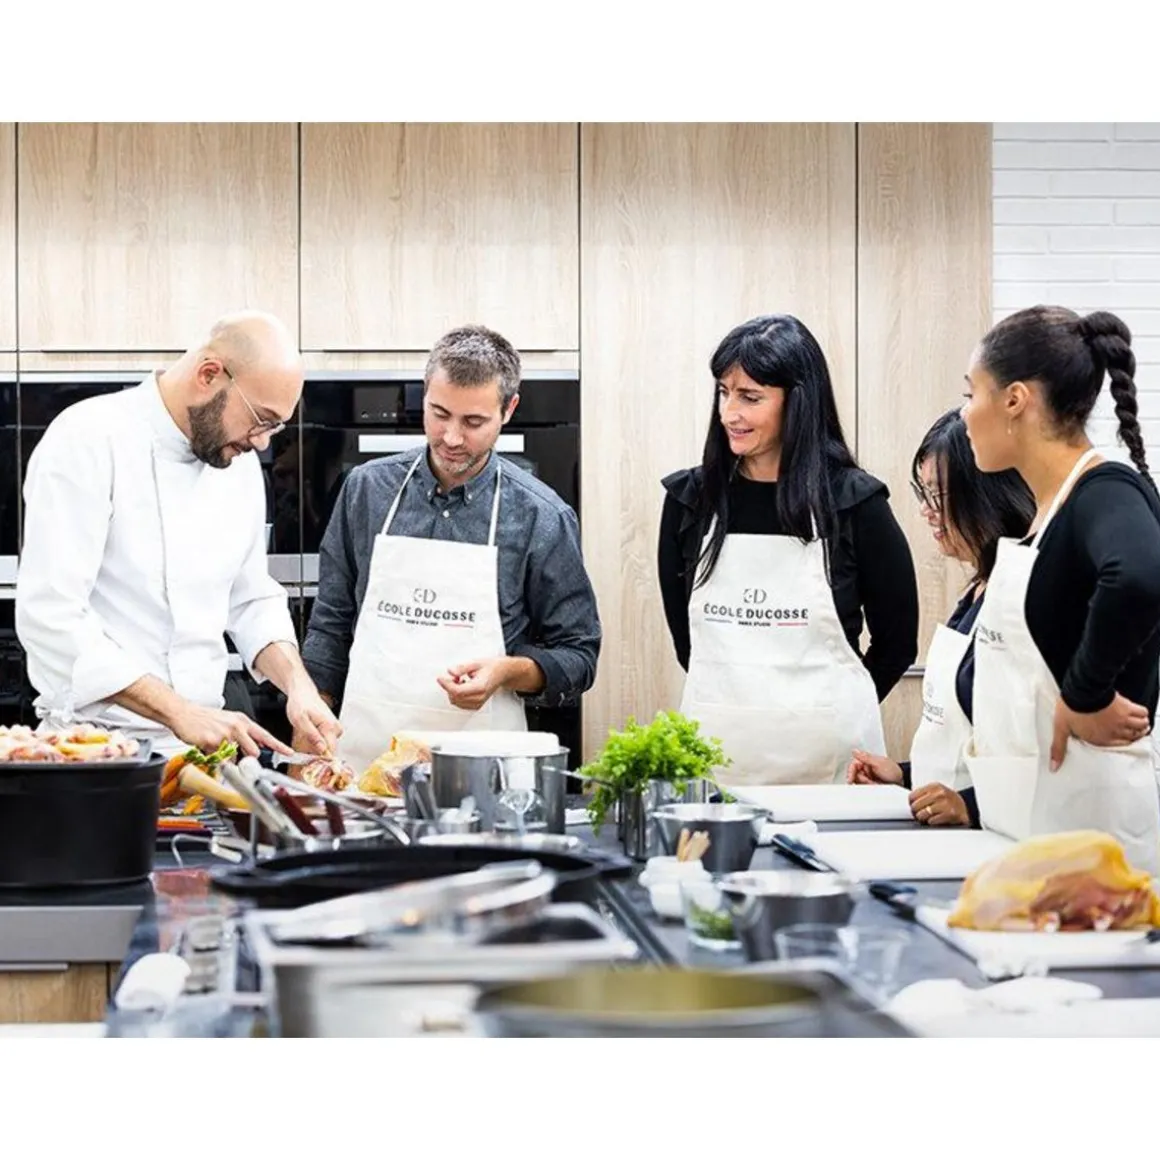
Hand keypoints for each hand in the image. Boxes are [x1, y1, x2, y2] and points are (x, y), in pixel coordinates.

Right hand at [170, 704, 291, 758]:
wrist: (184, 713)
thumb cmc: (205, 718)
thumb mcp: (230, 721)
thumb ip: (244, 734)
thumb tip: (257, 745)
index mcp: (243, 721)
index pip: (266, 735)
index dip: (279, 746)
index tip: (290, 752)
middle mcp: (237, 726)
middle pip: (253, 751)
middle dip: (247, 758)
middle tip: (235, 754)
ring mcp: (225, 733)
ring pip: (234, 757)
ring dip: (226, 757)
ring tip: (215, 746)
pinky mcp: (213, 741)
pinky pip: (218, 758)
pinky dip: (213, 757)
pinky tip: (206, 745)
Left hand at [285, 682, 341, 755]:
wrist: (302, 692)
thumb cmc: (300, 704)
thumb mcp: (300, 721)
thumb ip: (312, 736)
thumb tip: (322, 749)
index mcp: (330, 726)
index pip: (331, 751)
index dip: (321, 759)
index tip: (310, 762)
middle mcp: (336, 727)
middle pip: (330, 750)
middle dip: (317, 754)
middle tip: (304, 750)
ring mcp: (336, 728)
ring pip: (328, 747)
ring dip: (317, 748)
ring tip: (306, 739)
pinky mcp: (333, 728)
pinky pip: (327, 741)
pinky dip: (318, 742)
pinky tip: (311, 736)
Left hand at [436, 657, 511, 711]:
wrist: (502, 673)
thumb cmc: (491, 667)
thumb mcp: (476, 662)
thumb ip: (462, 667)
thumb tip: (450, 671)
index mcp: (480, 687)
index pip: (458, 691)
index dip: (446, 685)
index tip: (440, 678)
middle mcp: (479, 698)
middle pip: (455, 698)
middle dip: (450, 687)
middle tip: (455, 675)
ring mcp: (478, 703)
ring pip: (456, 702)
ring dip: (453, 691)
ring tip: (460, 680)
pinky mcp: (476, 705)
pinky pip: (460, 704)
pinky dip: (457, 695)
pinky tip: (463, 686)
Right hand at [846, 749, 904, 784]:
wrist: (902, 784)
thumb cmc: (894, 772)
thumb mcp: (880, 763)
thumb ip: (866, 757)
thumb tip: (855, 751)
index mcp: (867, 761)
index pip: (853, 765)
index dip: (851, 772)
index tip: (850, 779)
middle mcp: (866, 769)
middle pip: (854, 775)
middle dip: (860, 779)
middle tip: (866, 782)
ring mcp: (867, 778)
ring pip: (858, 782)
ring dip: (865, 784)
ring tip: (874, 784)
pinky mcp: (869, 786)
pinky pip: (863, 788)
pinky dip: (866, 788)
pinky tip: (872, 787)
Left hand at [909, 783, 968, 826]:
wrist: (965, 808)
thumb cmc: (947, 800)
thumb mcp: (936, 792)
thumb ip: (924, 794)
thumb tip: (909, 802)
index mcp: (934, 786)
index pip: (913, 796)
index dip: (911, 803)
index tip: (913, 806)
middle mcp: (940, 793)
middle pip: (916, 805)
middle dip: (916, 811)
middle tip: (918, 814)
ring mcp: (946, 803)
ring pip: (923, 813)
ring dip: (922, 818)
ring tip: (925, 817)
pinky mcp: (951, 814)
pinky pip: (932, 820)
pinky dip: (931, 822)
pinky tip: (934, 820)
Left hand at [1050, 693, 1149, 770]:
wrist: (1082, 691)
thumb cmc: (1071, 708)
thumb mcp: (1061, 729)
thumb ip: (1059, 748)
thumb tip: (1053, 767)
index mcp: (1099, 739)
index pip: (1117, 746)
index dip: (1121, 743)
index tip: (1122, 741)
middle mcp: (1114, 732)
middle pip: (1131, 737)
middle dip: (1132, 735)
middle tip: (1131, 732)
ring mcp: (1122, 720)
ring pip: (1140, 726)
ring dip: (1140, 726)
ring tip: (1136, 724)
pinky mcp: (1126, 707)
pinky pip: (1141, 713)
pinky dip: (1142, 714)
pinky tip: (1138, 713)